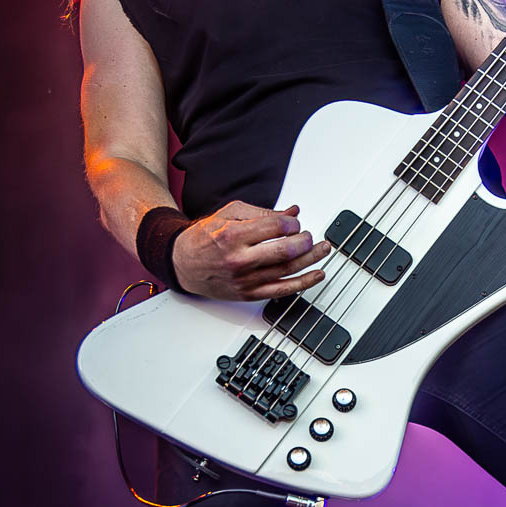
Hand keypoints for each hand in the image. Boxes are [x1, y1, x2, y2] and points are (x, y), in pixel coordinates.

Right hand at [171, 201, 330, 300]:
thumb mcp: (230, 214)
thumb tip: (293, 212)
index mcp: (233, 235)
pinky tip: (317, 275)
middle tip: (310, 236)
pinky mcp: (248, 294)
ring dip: (311, 259)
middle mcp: (239, 259)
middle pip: (284, 251)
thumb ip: (263, 213)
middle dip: (305, 241)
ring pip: (287, 270)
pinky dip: (303, 283)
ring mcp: (244, 279)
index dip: (292, 223)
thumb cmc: (204, 237)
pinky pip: (281, 290)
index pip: (275, 227)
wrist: (182, 262)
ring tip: (323, 249)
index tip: (295, 222)